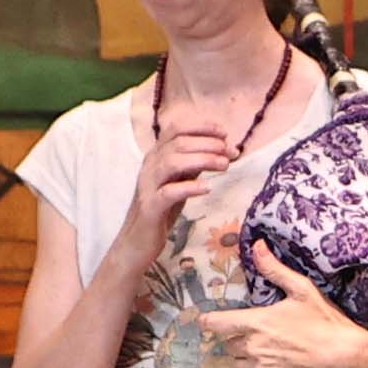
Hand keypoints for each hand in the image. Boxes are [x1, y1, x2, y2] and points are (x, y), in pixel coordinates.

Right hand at [123, 110, 237, 260]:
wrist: (137, 241)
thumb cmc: (161, 209)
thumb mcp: (180, 181)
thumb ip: (195, 164)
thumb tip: (223, 149)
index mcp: (156, 157)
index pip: (175, 130)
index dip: (201, 127)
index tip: (224, 133)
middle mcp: (149, 167)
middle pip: (177, 144)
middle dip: (207, 144)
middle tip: (230, 152)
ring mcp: (148, 186)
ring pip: (171, 163)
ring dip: (202, 160)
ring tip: (224, 165)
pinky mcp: (150, 208)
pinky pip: (168, 192)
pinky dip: (188, 187)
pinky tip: (207, 188)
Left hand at [194, 242, 367, 367]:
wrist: (344, 354)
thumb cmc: (324, 320)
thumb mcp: (302, 289)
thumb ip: (274, 269)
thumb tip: (257, 245)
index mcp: (255, 322)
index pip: (214, 324)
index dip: (208, 322)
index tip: (210, 321)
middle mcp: (252, 347)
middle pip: (228, 345)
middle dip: (238, 339)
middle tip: (258, 334)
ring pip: (237, 365)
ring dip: (245, 359)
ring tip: (264, 353)